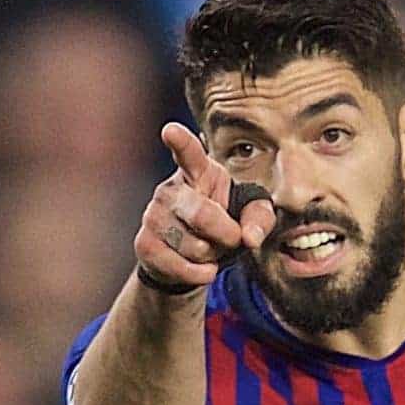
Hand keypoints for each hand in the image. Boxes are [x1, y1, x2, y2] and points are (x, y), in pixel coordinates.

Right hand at [133, 122, 275, 287]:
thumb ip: (260, 219)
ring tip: (208, 249)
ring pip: (194, 246)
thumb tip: (249, 238)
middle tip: (232, 239)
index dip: (180, 142)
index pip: (189, 153)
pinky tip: (200, 265)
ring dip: (212, 256)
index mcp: (199, 173)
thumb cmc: (223, 225)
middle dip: (226, 235)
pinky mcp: (145, 244)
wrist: (190, 257)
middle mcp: (170, 190)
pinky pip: (180, 267)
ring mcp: (153, 216)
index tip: (170, 130)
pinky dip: (199, 273)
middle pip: (201, 214)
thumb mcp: (249, 216)